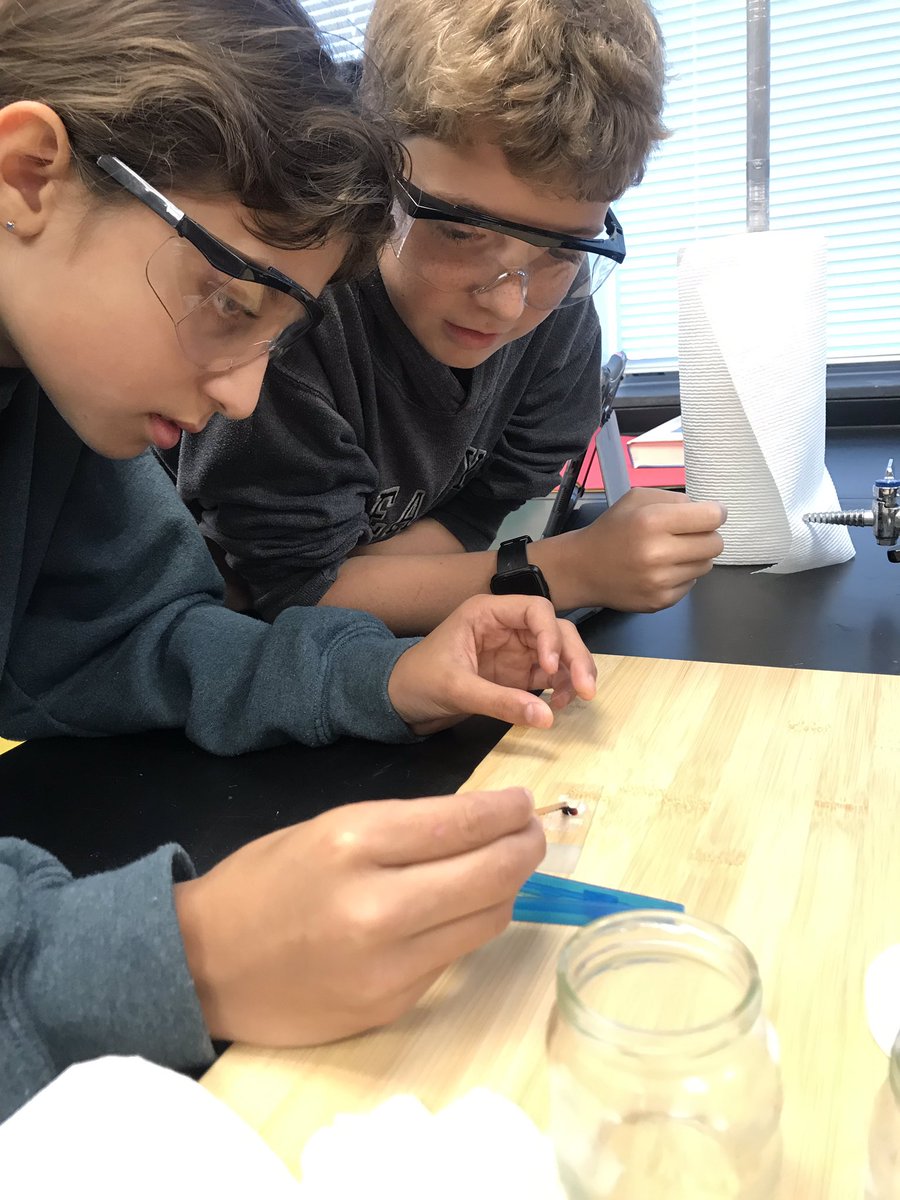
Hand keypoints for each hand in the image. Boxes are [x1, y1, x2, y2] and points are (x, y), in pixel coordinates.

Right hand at [174, 788, 544, 1044]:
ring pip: (488, 919)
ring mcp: (388, 965)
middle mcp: (377, 905)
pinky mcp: (392, 1005)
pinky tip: (454, 911)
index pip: (463, 822)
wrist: (205, 965)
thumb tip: (483, 822)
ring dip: (506, 889)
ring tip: (501, 869)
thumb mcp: (329, 829)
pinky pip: (454, 957)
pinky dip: (465, 927)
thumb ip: (406, 828)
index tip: (524, 803)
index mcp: (354, 843)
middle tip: (532, 833)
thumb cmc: (265, 882)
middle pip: (493, 874)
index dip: (508, 811)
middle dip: (526, 847)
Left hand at [387, 594, 597, 734]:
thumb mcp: (456, 690)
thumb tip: (547, 717)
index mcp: (488, 613)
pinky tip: (558, 705)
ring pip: (560, 653)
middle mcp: (508, 627)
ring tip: (574, 700)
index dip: (550, 635)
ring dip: (575, 673)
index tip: (551, 668)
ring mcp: (516, 650)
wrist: (399, 701)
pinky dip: (562, 689)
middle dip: (575, 656)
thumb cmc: (418, 681)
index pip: (535, 610)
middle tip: (587, 689)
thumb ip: (500, 701)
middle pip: (556, 630)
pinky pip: (552, 676)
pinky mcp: (519, 673)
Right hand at [571, 489, 725, 611]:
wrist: (583, 569)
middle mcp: (658, 553)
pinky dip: (682, 575)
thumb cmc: (612, 529)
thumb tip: (709, 512)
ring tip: (672, 552)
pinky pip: (691, 584)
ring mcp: (660, 582)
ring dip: (695, 556)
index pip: (711, 518)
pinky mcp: (661, 601)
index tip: (709, 514)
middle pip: (715, 544)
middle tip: (690, 534)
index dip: (715, 513)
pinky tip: (662, 570)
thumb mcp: (637, 498)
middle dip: (707, 536)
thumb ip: (674, 499)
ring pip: (706, 565)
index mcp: (652, 521)